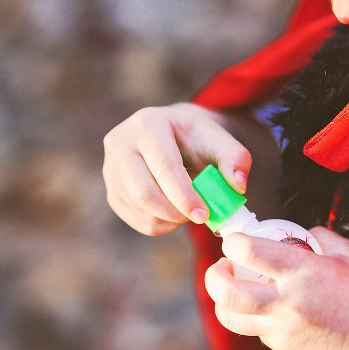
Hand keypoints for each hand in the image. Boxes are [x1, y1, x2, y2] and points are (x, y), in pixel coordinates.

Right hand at [102, 103, 250, 234]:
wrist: (176, 136)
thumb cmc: (199, 139)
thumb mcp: (221, 140)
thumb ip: (236, 158)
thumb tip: (238, 185)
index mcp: (148, 124)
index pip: (163, 167)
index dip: (184, 195)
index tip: (204, 214)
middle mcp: (120, 142)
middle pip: (142, 192)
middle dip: (174, 212)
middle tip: (199, 217)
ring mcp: (110, 167)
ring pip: (138, 209)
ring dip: (169, 220)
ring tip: (189, 210)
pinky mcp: (111, 189)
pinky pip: (134, 219)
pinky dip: (159, 225)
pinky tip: (174, 215)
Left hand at [203, 227, 348, 349]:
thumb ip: (320, 238)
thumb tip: (301, 235)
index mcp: (302, 272)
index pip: (248, 252)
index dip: (233, 242)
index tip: (236, 240)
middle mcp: (286, 303)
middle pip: (226, 293)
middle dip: (214, 275)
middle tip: (223, 266)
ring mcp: (282, 330)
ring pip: (231, 317)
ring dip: (224, 300)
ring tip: (237, 288)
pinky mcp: (284, 348)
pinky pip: (256, 330)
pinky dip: (255, 316)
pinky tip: (273, 307)